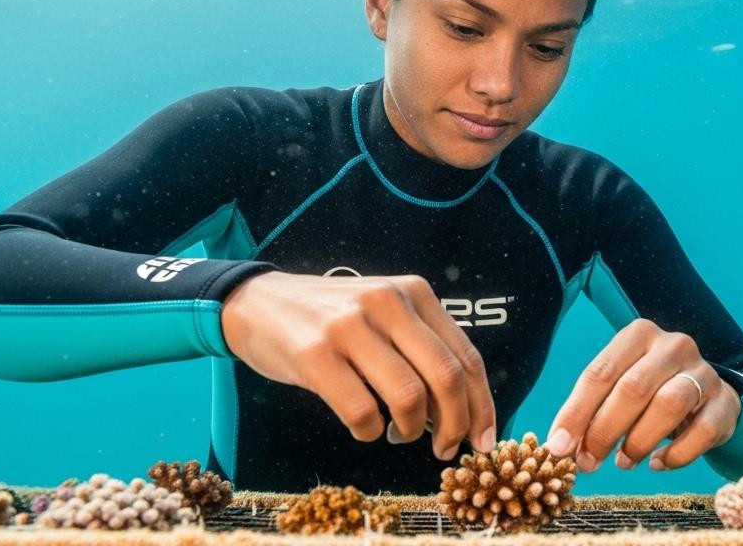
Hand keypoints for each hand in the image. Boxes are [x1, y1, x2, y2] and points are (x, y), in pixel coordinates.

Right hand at [220, 270, 495, 460]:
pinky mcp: (314, 354)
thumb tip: (463, 411)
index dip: (482, 406)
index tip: (484, 440)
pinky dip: (369, 432)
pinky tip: (365, 427)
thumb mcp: (385, 313)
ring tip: (399, 433)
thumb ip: (422, 348)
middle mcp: (387, 303)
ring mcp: (349, 326)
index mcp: (414, 293)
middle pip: (446, 377)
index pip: (466, 357)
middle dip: (455, 425)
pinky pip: (361, 411)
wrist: (258, 302)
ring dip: (411, 430)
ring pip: (408, 396)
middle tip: (445, 449)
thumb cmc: (332, 319)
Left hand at [544, 318, 738, 471]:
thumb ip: (590, 412)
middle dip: (604, 431)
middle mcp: (673, 346)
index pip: (600, 373)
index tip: (559, 447)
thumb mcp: (618, 390)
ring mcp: (703, 372)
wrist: (706, 396)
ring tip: (623, 463)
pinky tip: (658, 464)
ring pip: (669, 405)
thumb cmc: (650, 392)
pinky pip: (702, 431)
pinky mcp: (725, 402)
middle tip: (588, 462)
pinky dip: (677, 454)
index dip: (576, 413)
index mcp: (638, 335)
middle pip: (633, 388)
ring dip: (638, 441)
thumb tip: (561, 446)